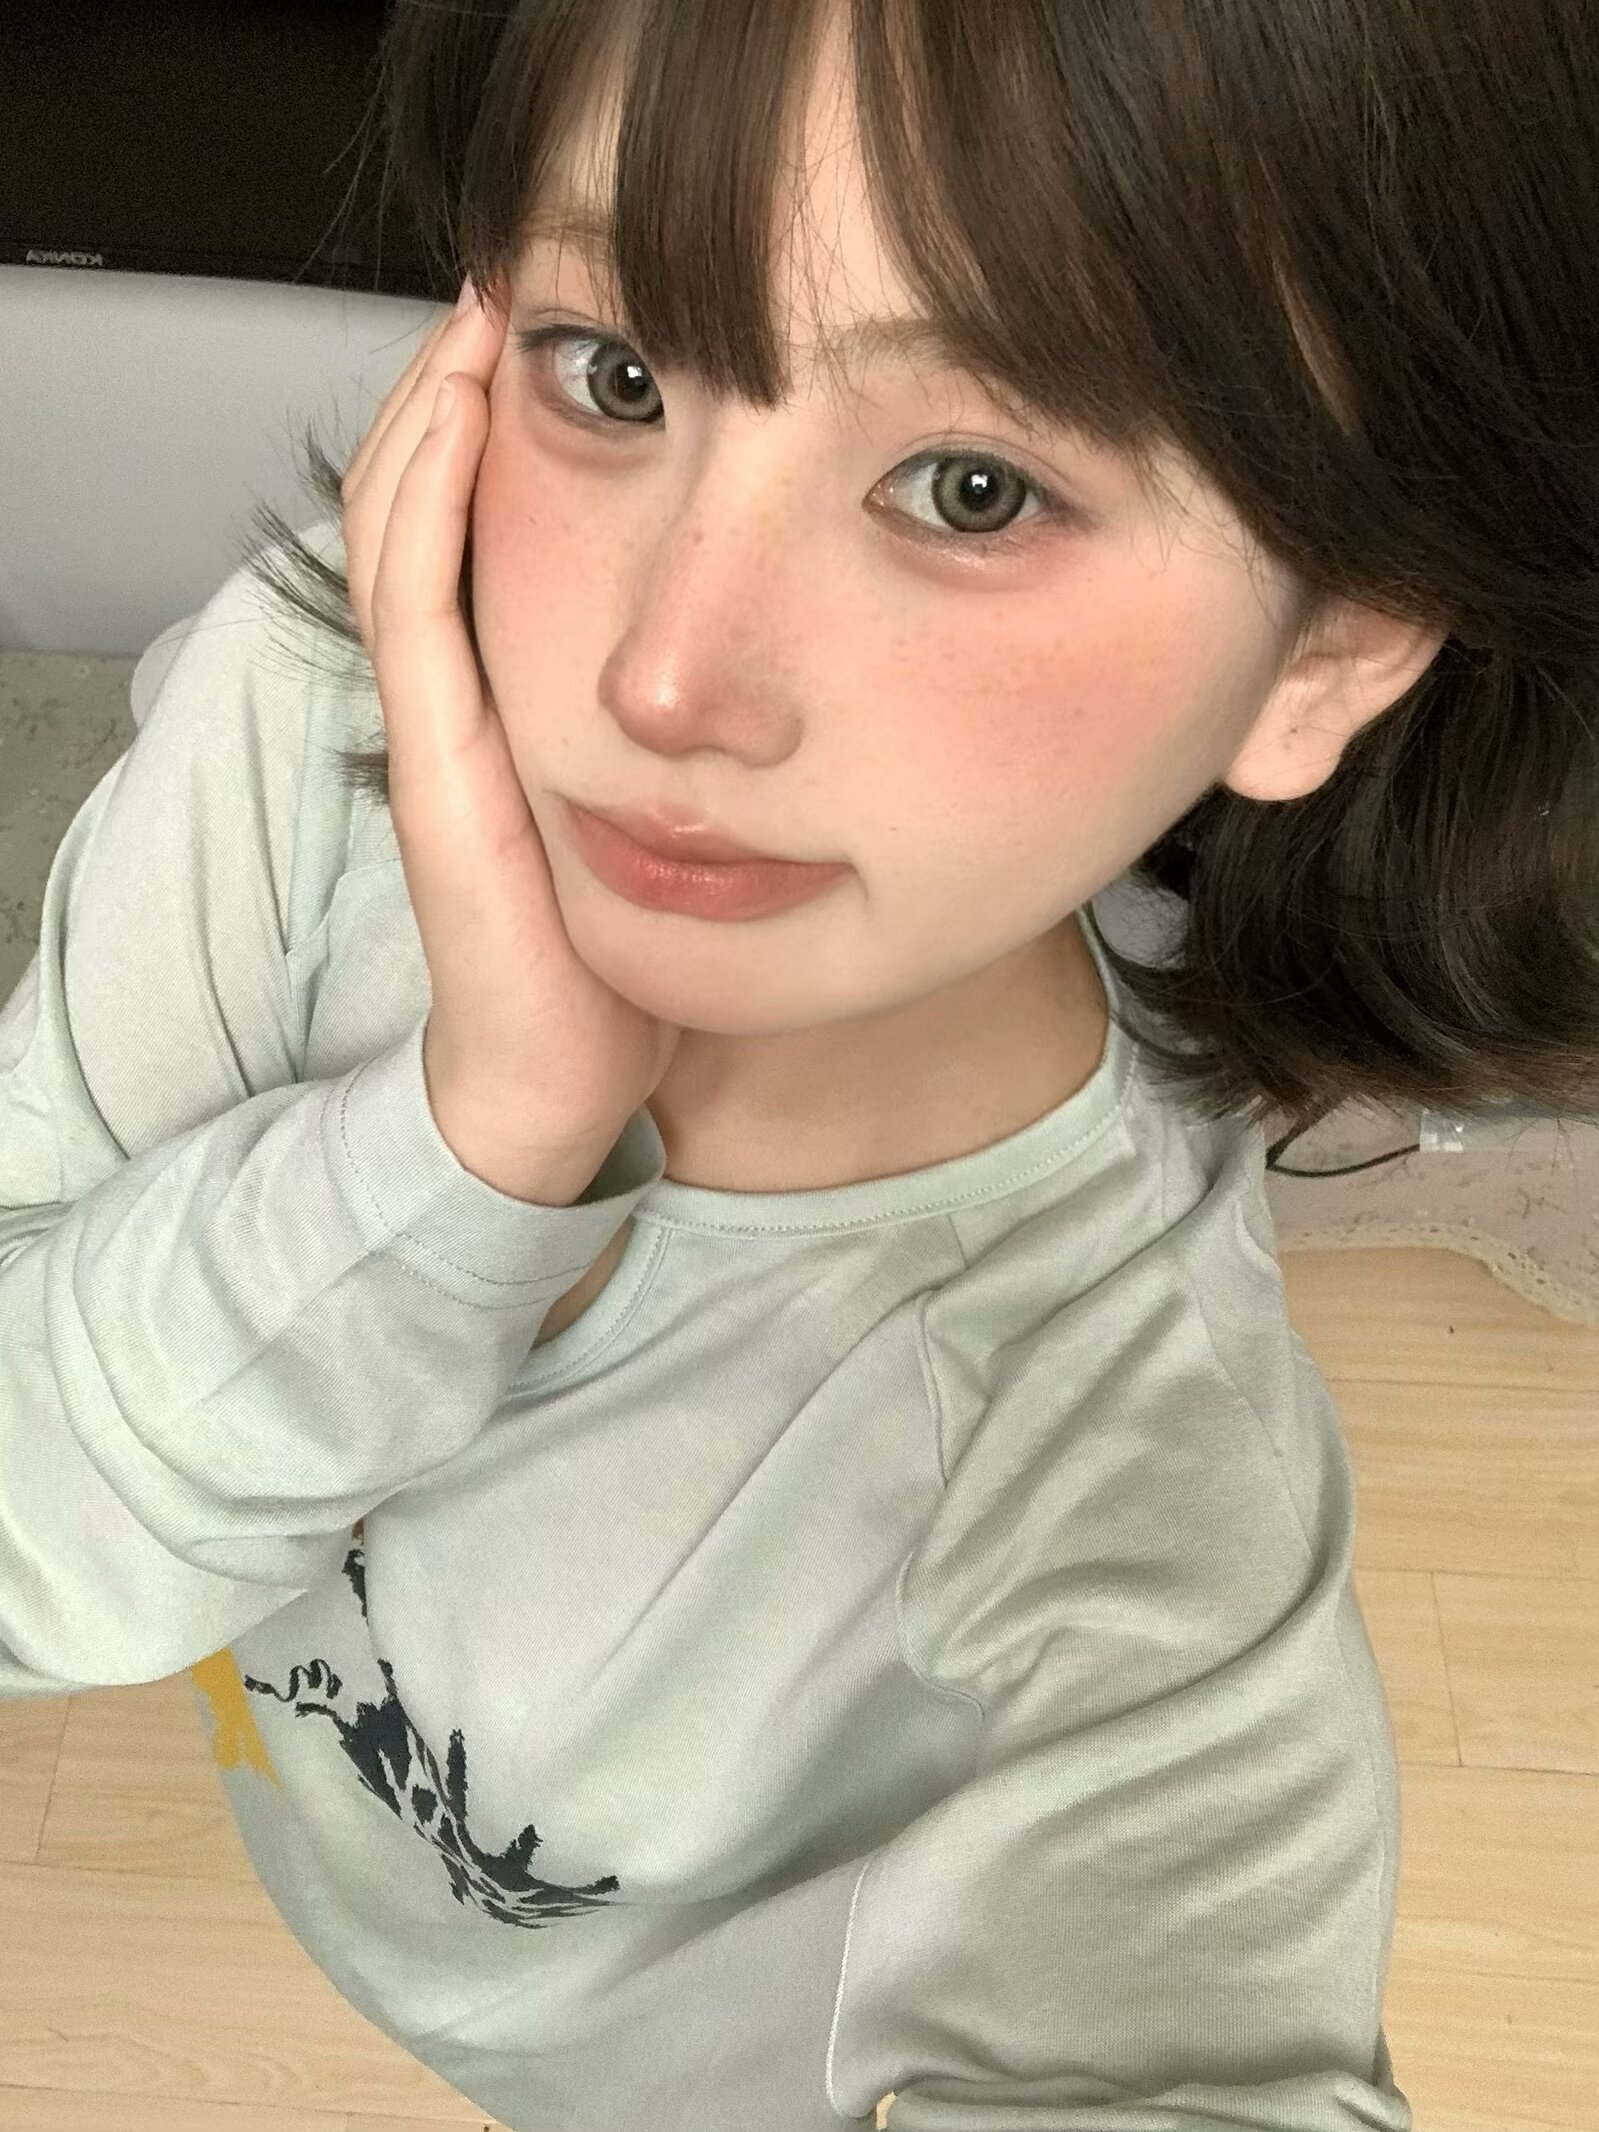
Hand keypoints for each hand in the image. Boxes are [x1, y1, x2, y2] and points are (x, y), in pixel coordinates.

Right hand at [340, 276, 683, 1165]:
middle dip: (467, 381)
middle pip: (430, 497)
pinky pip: (414, 603)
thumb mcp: (673, 822)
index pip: (480, 524)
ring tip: (490, 305)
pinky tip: (465, 418)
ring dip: (440, 407)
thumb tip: (795, 679)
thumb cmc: (623, 960)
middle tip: (522, 275)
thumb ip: (704, 741)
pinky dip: (429, 499)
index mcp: (512, 700)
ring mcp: (437, 725)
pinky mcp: (433, 763)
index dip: (506, 422)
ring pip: (404, 524)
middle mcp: (461, 696)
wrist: (565, 1080)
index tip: (576, 326)